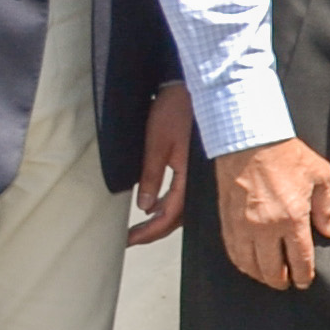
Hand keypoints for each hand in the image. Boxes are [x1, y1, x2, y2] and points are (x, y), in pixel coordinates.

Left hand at [127, 82, 194, 247]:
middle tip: (132, 239)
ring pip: (183, 207)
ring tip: (141, 224)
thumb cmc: (174, 112)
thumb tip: (144, 206)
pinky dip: (169, 203)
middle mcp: (198, 179)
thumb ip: (151, 176)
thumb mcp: (157, 144)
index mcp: (189, 176)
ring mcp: (199, 173)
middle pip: (178, 216)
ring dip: (162, 218)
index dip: (149, 231)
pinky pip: (185, 194)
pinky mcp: (196, 166)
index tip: (129, 241)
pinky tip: (155, 202)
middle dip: (155, 230)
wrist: (195, 89)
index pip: (170, 214)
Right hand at [219, 139, 329, 290]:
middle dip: (282, 281)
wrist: (250, 140)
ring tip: (269, 277)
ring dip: (260, 276)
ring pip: (249, 265)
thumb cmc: (287, 155)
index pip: (299, 259)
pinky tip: (248, 264)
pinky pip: (232, 252)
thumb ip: (327, 206)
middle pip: (272, 269)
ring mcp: (243, 226)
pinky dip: (241, 263)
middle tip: (287, 284)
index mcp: (292, 218)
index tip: (304, 282)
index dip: (303, 276)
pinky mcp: (226, 221)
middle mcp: (265, 227)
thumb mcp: (321, 175)